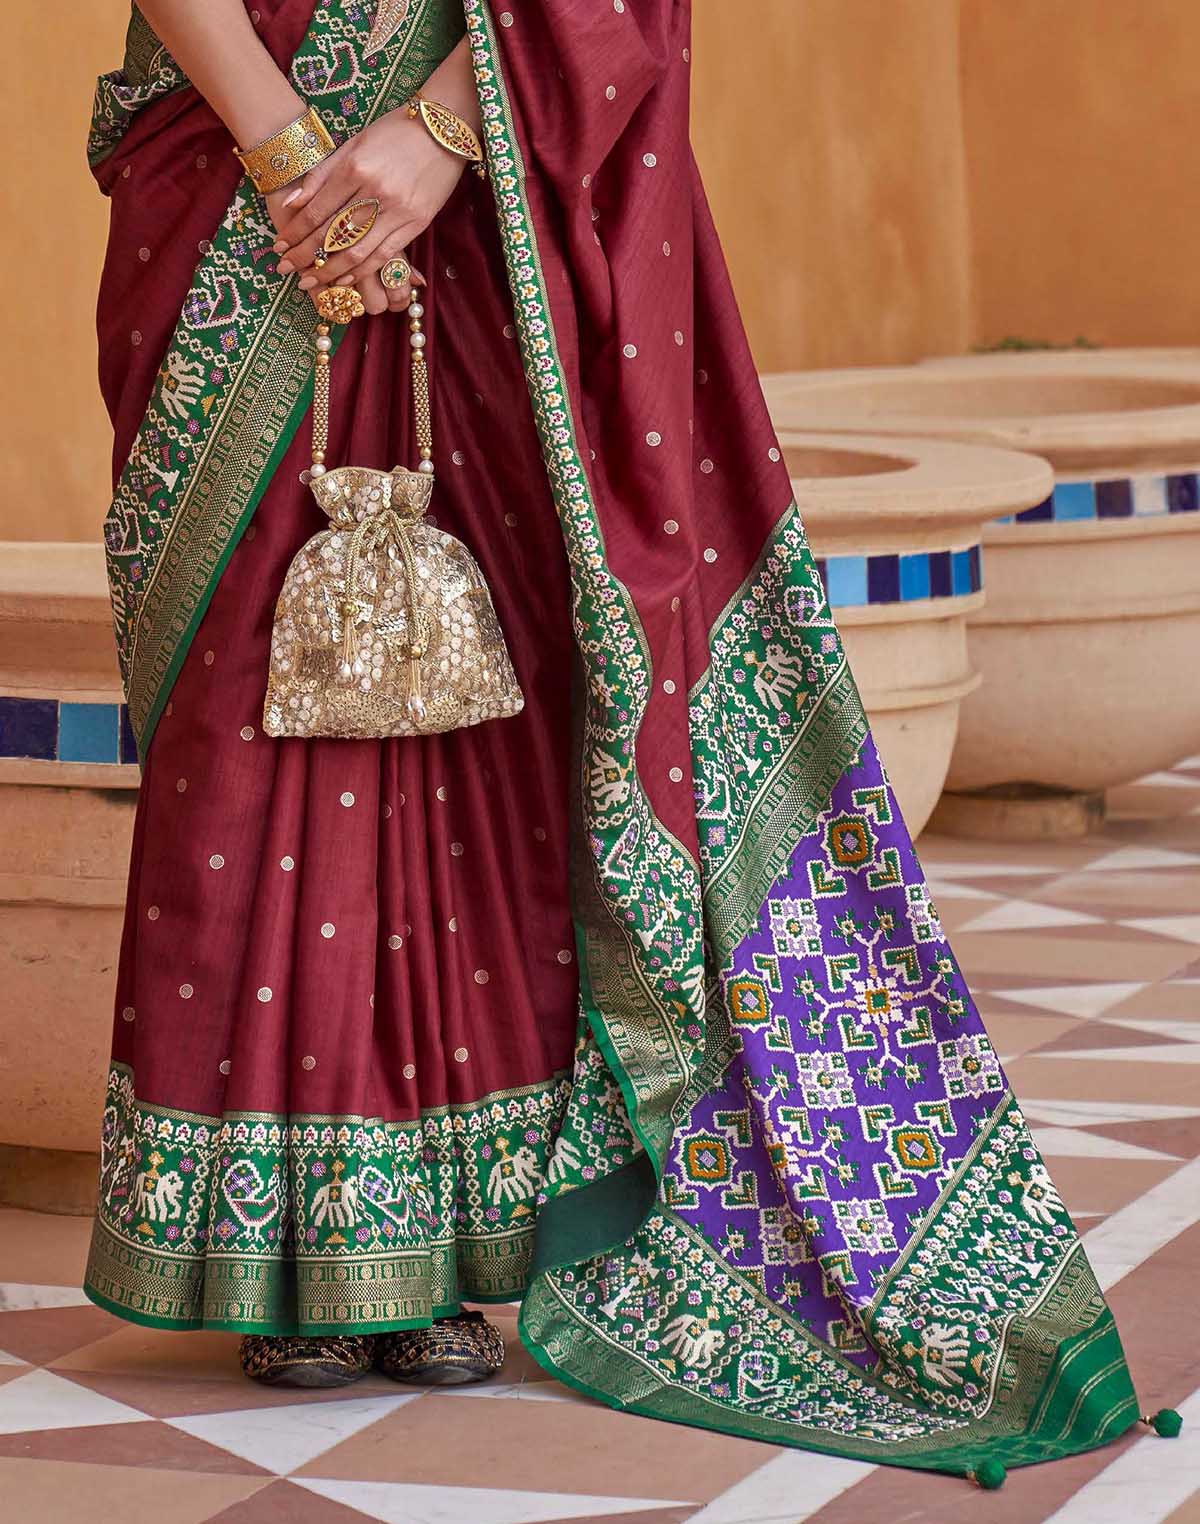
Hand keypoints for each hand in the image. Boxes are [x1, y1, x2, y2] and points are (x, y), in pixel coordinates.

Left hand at [269, 106, 465, 313]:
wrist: (443, 129)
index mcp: (354, 168)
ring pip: (356, 252)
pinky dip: (362, 270)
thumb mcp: (353, 144)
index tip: (279, 248)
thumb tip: (292, 203)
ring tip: (310, 281)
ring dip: (329, 271)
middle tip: (286, 269)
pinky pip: (383, 254)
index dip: (295, 234)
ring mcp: (397, 210)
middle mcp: (374, 192)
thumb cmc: (394, 132)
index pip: (316, 211)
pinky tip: (345, 278)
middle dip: (305, 257)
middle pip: (331, 235)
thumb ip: (322, 174)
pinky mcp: (415, 223)